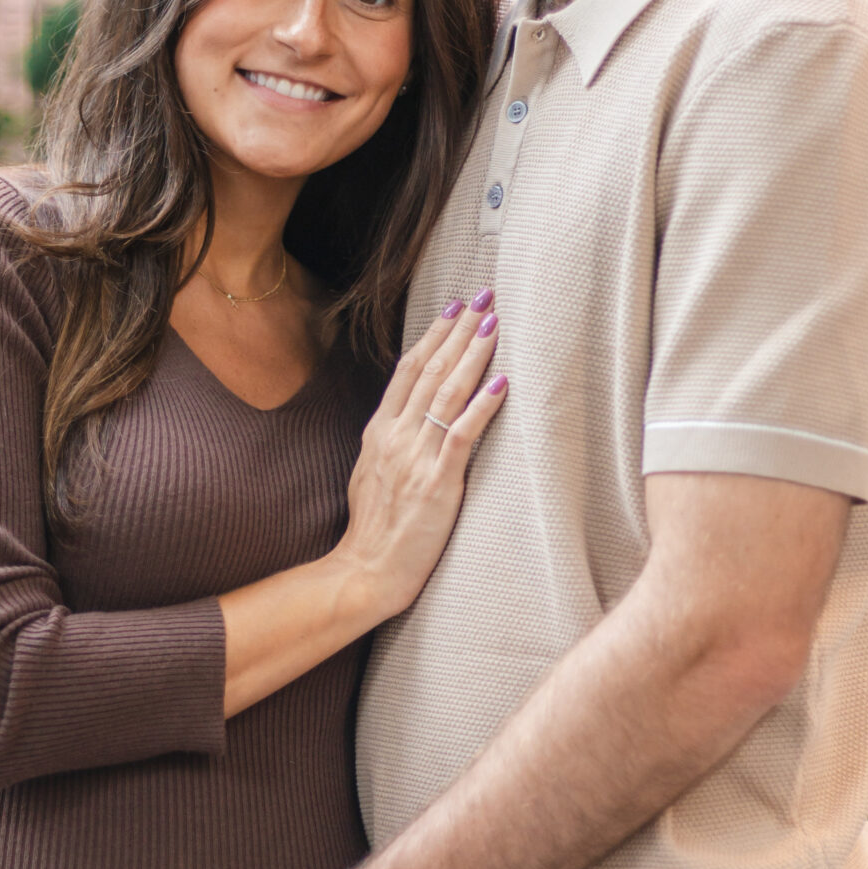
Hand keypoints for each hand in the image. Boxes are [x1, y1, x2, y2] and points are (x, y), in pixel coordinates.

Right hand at [334, 292, 506, 623]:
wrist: (366, 571)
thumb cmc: (374, 528)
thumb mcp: (372, 472)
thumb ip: (391, 441)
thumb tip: (409, 417)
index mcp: (380, 431)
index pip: (408, 371)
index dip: (433, 336)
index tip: (453, 308)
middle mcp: (396, 436)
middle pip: (431, 371)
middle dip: (459, 331)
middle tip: (483, 297)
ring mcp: (416, 457)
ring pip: (448, 393)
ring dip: (473, 355)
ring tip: (494, 324)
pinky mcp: (437, 482)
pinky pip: (462, 435)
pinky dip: (482, 406)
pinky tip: (501, 383)